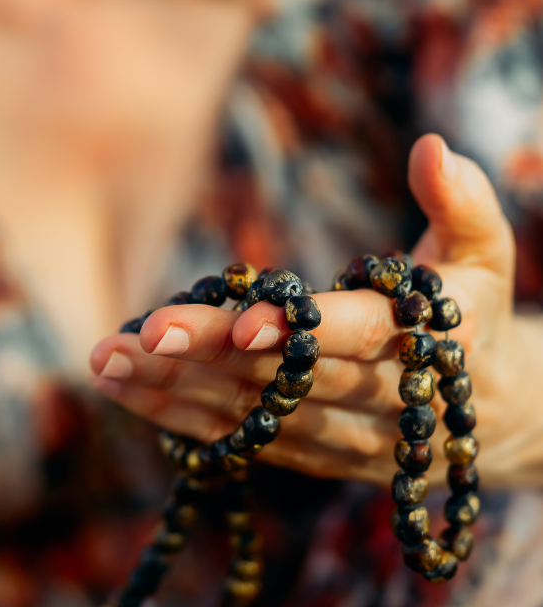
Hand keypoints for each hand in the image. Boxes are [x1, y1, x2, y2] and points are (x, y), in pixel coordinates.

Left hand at [88, 136, 541, 493]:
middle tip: (141, 333)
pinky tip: (121, 388)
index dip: (303, 333)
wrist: (501, 415)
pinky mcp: (310, 459)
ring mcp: (346, 442)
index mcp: (433, 345)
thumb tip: (430, 147)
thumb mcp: (485, 250)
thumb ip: (462, 200)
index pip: (360, 338)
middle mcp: (387, 404)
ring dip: (176, 391)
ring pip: (253, 418)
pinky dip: (176, 417)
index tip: (243, 321)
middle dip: (210, 357)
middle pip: (289, 380)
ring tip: (106, 359)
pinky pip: (237, 441)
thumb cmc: (475, 303)